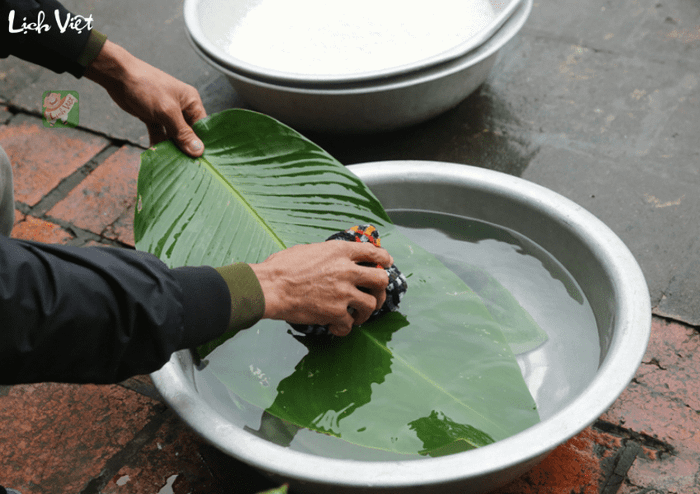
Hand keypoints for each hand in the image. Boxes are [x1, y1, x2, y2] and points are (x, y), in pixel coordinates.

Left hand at [85, 40, 205, 156]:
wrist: (118, 76)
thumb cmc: (146, 86)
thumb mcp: (167, 112)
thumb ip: (183, 133)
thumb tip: (198, 151)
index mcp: (191, 102)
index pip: (202, 126)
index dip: (202, 143)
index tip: (202, 160)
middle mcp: (181, 108)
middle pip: (188, 133)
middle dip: (186, 148)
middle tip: (186, 165)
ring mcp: (167, 113)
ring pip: (173, 135)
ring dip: (171, 148)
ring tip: (171, 162)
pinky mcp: (154, 117)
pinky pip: (160, 134)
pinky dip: (158, 143)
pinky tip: (157, 155)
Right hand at [250, 241, 393, 336]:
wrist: (271, 287)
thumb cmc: (282, 268)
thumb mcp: (309, 250)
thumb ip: (328, 254)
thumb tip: (332, 259)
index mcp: (340, 252)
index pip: (373, 252)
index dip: (384, 259)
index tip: (386, 264)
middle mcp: (346, 270)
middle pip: (381, 279)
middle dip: (381, 290)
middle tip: (375, 296)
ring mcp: (343, 292)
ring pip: (371, 304)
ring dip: (366, 313)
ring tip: (358, 316)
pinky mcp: (336, 312)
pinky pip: (349, 324)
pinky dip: (344, 328)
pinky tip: (337, 327)